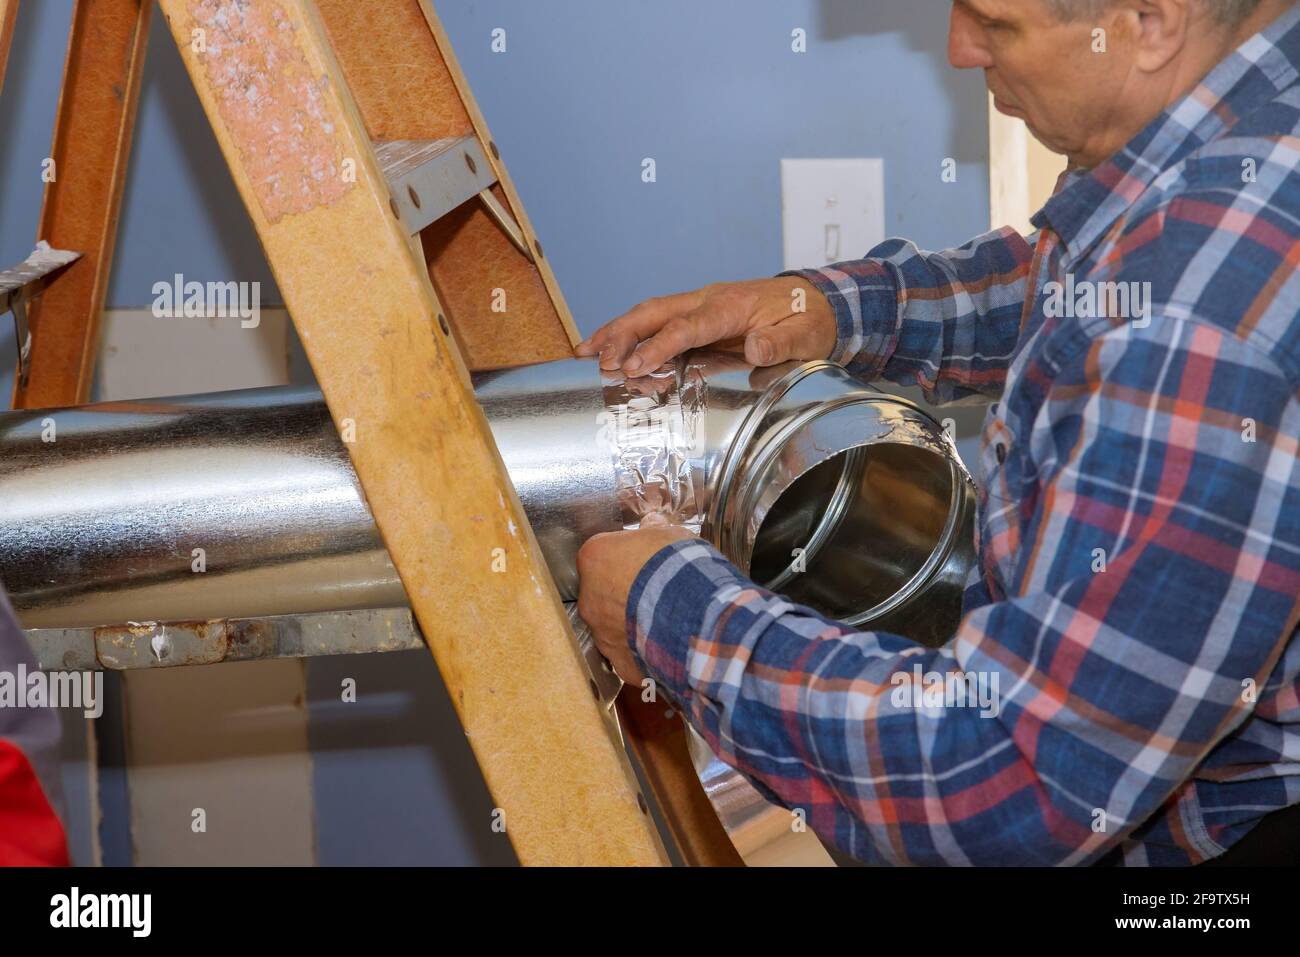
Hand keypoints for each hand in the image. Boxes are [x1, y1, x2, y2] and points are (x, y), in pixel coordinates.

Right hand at [576, 278, 835, 375]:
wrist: (815, 303)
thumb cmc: (807, 321)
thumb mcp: (805, 337)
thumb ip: (781, 343)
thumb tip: (755, 347)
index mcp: (730, 308)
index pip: (686, 327)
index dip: (657, 347)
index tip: (633, 367)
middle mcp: (708, 302)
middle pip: (654, 312)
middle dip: (621, 334)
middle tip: (595, 360)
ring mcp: (700, 307)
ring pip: (649, 315)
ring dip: (617, 333)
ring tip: (584, 353)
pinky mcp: (698, 319)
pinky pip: (659, 325)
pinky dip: (632, 337)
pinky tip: (611, 353)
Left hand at [576, 516, 696, 684]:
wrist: (693, 611)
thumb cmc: (676, 567)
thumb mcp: (669, 535)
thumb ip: (653, 532)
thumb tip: (652, 525)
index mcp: (594, 559)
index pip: (600, 556)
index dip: (623, 559)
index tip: (642, 562)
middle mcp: (589, 598)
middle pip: (601, 593)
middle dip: (623, 594)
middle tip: (654, 592)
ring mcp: (602, 634)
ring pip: (613, 627)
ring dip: (633, 624)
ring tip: (664, 620)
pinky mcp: (621, 662)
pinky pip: (630, 656)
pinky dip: (644, 652)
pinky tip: (667, 645)